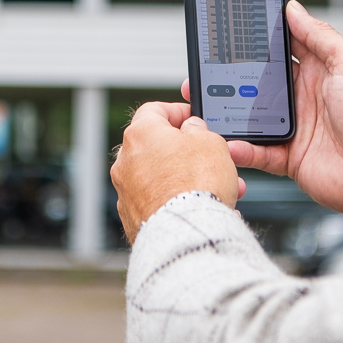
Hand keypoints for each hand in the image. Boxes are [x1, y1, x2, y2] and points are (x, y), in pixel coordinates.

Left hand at [110, 102, 245, 243]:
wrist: (185, 232)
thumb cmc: (197, 184)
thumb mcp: (211, 142)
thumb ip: (199, 130)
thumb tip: (191, 130)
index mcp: (140, 134)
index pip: (154, 110)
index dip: (177, 112)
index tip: (193, 119)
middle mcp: (125, 161)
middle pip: (157, 147)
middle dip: (186, 151)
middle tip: (209, 157)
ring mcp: (125, 191)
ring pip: (160, 177)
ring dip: (186, 179)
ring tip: (217, 188)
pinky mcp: (131, 217)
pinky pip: (157, 201)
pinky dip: (176, 201)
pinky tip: (200, 208)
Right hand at [211, 0, 342, 238]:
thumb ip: (320, 36)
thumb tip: (294, 9)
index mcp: (322, 70)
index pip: (285, 48)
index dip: (261, 39)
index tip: (234, 29)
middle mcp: (307, 97)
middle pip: (261, 82)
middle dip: (234, 76)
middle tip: (207, 69)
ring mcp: (297, 128)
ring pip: (253, 116)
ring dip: (231, 112)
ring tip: (207, 105)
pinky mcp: (291, 158)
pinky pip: (259, 151)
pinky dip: (242, 149)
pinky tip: (227, 142)